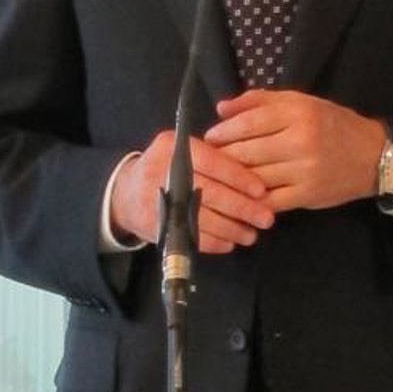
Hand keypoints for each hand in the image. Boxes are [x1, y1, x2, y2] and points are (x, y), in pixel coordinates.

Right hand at [108, 129, 274, 253]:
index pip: (214, 163)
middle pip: (211, 193)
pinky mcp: (155, 226)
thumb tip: (254, 173)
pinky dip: (215, 242)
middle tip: (266, 218)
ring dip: (232, 229)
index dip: (240, 178)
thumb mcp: (181, 149)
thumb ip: (211, 155)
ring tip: (252, 234)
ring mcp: (157, 201)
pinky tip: (231, 242)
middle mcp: (163, 173)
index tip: (262, 191)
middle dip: (243, 208)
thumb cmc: (165, 167)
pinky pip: (191, 237)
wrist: (126, 192)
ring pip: (203, 219)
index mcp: (173, 148)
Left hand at [203, 90, 383, 213]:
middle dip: (222, 157)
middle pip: (247, 152)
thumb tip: (221, 108)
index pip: (248, 123)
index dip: (223, 132)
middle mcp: (301, 140)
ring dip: (232, 180)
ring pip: (254, 177)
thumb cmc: (332, 125)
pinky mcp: (307, 195)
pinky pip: (269, 200)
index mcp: (298, 113)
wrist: (373, 156)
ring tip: (220, 178)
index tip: (210, 138)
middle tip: (208, 160)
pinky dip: (252, 200)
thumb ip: (260, 101)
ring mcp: (304, 171)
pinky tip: (241, 197)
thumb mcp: (302, 102)